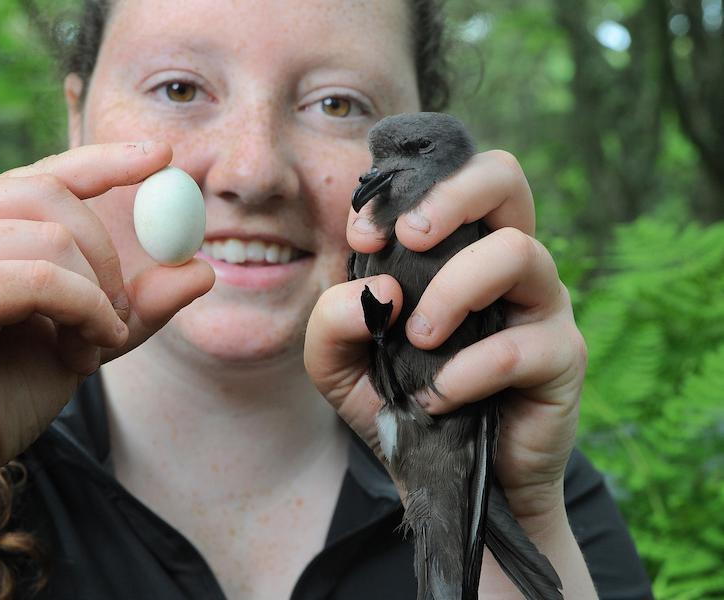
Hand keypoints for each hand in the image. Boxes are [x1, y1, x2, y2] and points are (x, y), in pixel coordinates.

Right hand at [0, 142, 214, 534]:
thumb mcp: (80, 345)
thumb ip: (133, 306)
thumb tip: (201, 268)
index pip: (39, 176)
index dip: (103, 161)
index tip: (162, 158)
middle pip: (50, 195)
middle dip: (107, 257)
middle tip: (118, 316)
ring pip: (50, 236)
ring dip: (93, 297)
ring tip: (87, 350)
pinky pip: (38, 277)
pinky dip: (81, 310)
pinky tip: (84, 353)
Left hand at [305, 150, 586, 525]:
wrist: (445, 477)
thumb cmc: (398, 401)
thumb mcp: (340, 365)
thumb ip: (333, 322)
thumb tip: (377, 291)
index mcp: (455, 247)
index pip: (447, 178)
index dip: (402, 191)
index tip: (361, 238)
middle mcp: (503, 261)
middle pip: (504, 177)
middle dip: (451, 196)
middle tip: (410, 239)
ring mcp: (539, 304)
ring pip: (517, 251)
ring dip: (454, 290)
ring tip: (418, 338)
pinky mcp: (562, 356)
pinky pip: (517, 346)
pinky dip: (465, 373)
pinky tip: (436, 399)